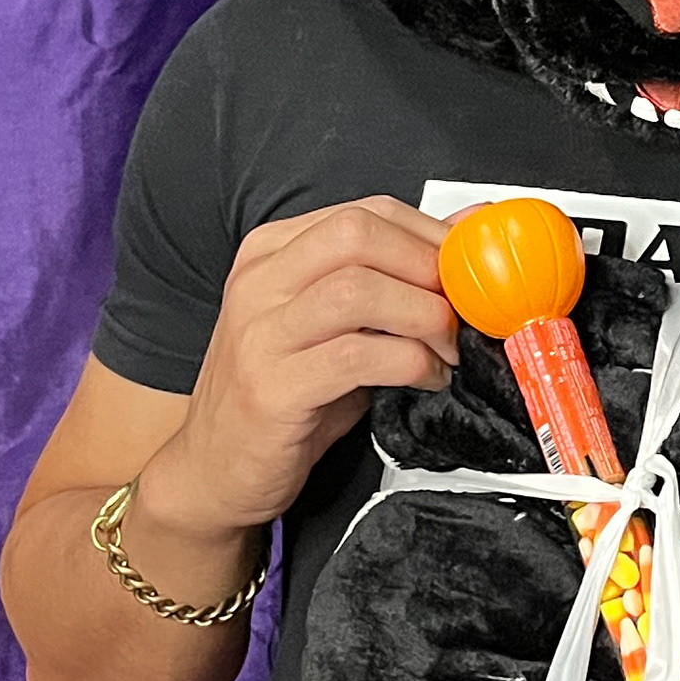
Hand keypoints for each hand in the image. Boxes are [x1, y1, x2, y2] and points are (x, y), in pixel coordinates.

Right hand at [137, 198, 456, 549]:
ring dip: (423, 316)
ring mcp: (259, 334)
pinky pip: (355, 356)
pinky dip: (409, 362)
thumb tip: (466, 229)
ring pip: (358, 289)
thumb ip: (391, 277)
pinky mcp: (271, 388)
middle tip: (459, 307)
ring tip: (446, 348)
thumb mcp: (336, 324)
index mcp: (271, 255)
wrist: (213, 467)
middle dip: (427, 268)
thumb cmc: (281, 393)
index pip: (363, 213)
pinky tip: (425, 377)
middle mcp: (259, 284)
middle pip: (359, 234)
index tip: (464, 270)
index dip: (429, 236)